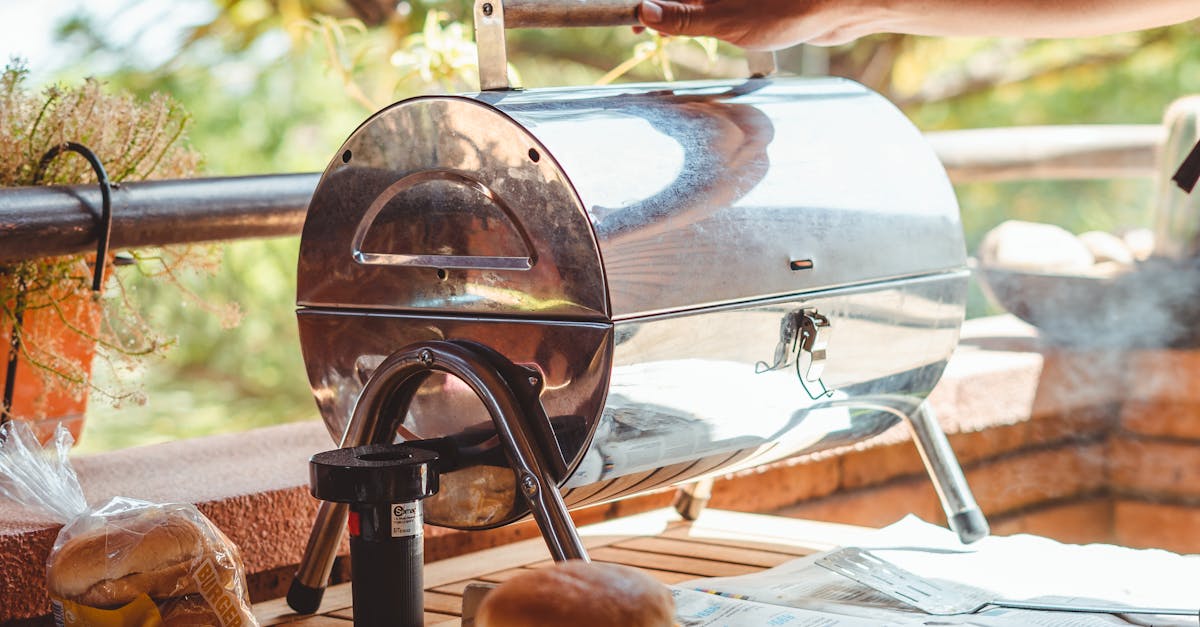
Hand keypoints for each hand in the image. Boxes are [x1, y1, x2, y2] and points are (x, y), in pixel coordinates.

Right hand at [636, 0, 876, 48]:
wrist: (840, 6)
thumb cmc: (787, 9)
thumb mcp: (725, 21)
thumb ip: (683, 18)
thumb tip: (644, 12)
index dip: (646, 5)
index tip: (634, 22)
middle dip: (664, 11)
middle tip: (648, 32)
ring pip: (700, 1)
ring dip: (683, 16)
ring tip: (670, 34)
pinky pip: (718, 4)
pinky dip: (705, 16)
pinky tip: (705, 31)